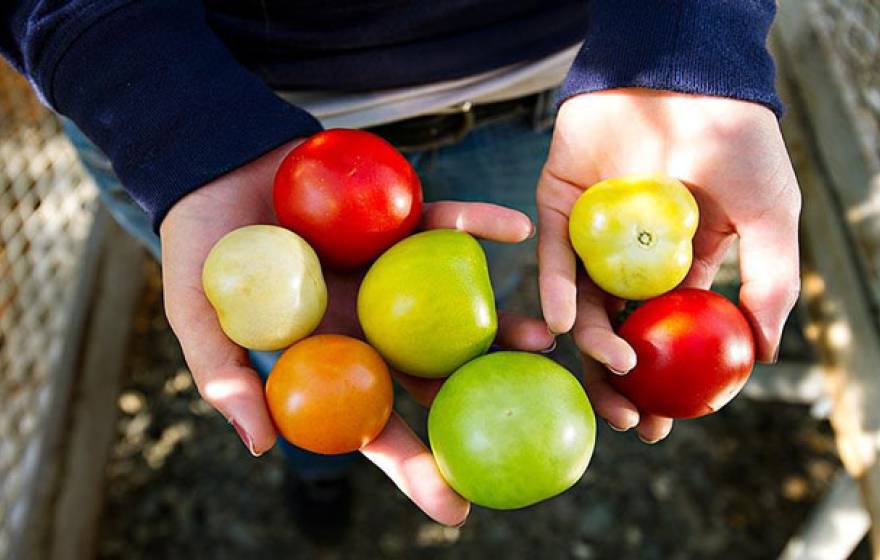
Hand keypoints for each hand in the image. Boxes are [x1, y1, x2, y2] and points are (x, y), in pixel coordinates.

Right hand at [161, 140, 552, 525]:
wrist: (217, 168)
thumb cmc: (203, 248)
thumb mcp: (197, 314)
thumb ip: (222, 377)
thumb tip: (259, 445)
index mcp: (332, 356)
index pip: (376, 425)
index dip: (413, 467)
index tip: (456, 509)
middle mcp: (372, 324)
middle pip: (432, 376)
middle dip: (480, 404)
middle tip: (528, 425)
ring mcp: (392, 276)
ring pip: (454, 310)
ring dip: (500, 324)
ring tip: (542, 338)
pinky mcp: (400, 223)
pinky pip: (444, 227)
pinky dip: (477, 225)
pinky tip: (516, 229)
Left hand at [537, 89, 800, 441]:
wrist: (684, 74)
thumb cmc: (734, 140)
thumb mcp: (769, 214)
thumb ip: (769, 281)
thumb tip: (765, 352)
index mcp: (678, 263)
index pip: (668, 333)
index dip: (668, 379)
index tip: (667, 422)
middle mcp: (630, 257)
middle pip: (620, 331)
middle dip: (622, 381)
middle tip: (628, 419)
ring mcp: (591, 235)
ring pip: (583, 302)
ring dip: (593, 342)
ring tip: (615, 367)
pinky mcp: (556, 208)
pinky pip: (551, 258)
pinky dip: (556, 290)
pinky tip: (567, 323)